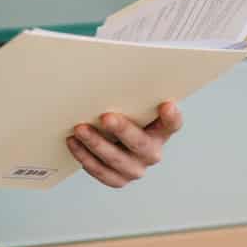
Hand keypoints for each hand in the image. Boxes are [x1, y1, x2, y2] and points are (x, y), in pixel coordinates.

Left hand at [65, 100, 182, 187]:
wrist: (108, 139)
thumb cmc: (119, 113)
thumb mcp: (127, 103)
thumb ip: (126, 93)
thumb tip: (108, 67)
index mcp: (160, 131)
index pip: (172, 124)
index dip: (171, 116)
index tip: (167, 104)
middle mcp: (151, 152)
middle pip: (141, 144)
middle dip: (123, 130)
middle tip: (106, 117)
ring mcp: (135, 168)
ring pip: (117, 160)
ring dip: (97, 144)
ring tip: (79, 129)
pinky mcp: (118, 179)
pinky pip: (101, 172)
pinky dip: (85, 157)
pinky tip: (73, 142)